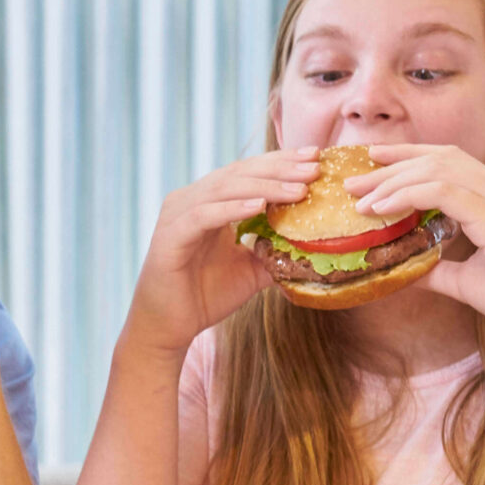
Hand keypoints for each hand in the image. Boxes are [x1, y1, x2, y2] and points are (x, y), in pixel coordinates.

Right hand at [118, 148, 323, 356]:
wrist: (168, 328)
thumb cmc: (205, 296)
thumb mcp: (251, 269)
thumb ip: (275, 251)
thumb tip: (314, 244)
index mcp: (208, 203)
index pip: (247, 172)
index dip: (281, 162)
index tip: (315, 156)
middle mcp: (190, 201)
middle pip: (238, 173)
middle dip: (279, 168)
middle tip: (314, 167)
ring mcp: (177, 216)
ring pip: (224, 189)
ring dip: (264, 186)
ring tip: (298, 188)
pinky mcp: (170, 237)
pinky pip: (204, 216)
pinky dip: (232, 209)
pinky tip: (259, 206)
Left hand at [350, 144, 484, 343]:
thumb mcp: (464, 279)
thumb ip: (435, 268)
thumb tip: (402, 270)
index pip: (448, 161)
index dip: (408, 156)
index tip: (373, 161)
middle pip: (437, 159)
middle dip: (391, 165)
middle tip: (353, 181)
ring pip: (436, 170)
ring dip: (392, 180)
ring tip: (358, 197)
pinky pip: (441, 191)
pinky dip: (406, 195)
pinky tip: (380, 209)